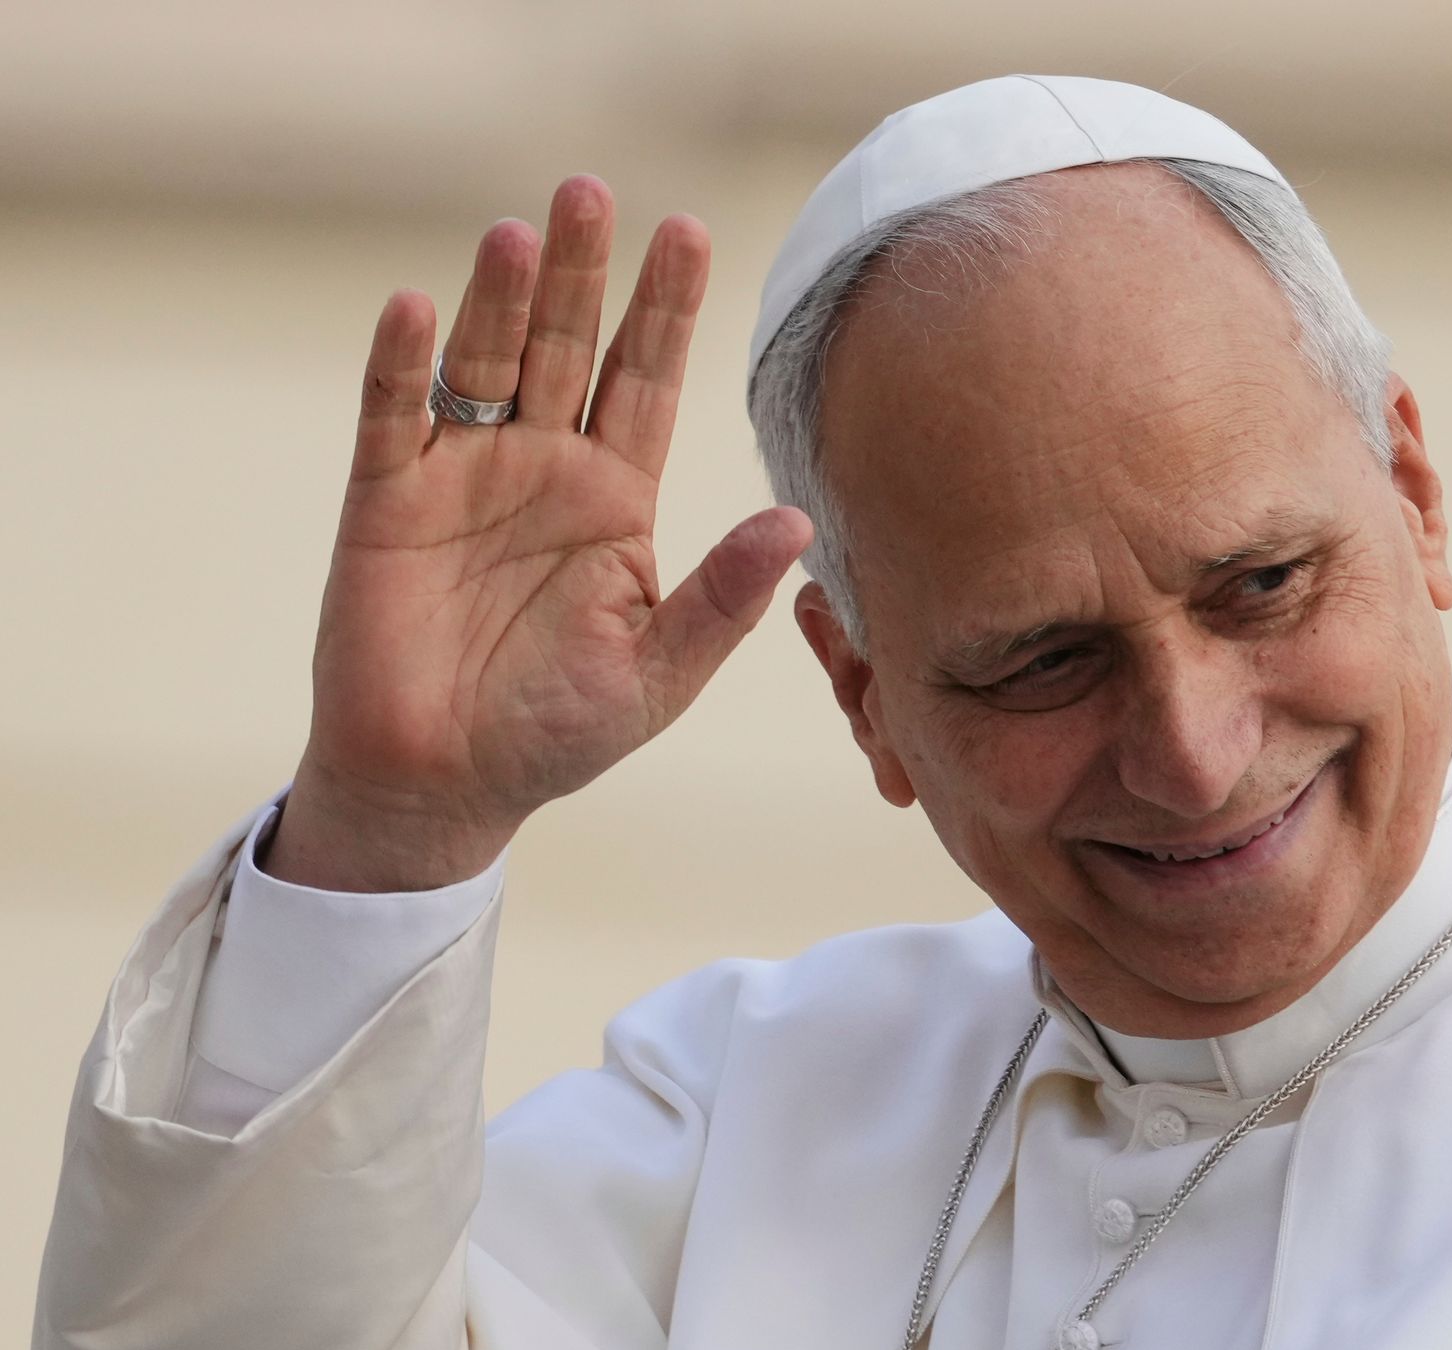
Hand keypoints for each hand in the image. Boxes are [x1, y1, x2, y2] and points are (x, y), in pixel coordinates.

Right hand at [266, 176, 811, 891]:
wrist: (444, 786)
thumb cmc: (558, 732)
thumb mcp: (658, 671)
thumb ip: (721, 597)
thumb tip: (796, 524)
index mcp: (616, 498)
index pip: (647, 383)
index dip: (666, 312)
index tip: (691, 235)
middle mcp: (544, 466)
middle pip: (569, 348)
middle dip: (584, 275)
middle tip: (595, 192)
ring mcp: (462, 474)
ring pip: (486, 363)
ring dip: (500, 300)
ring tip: (521, 233)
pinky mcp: (385, 500)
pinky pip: (391, 417)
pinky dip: (399, 364)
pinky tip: (413, 308)